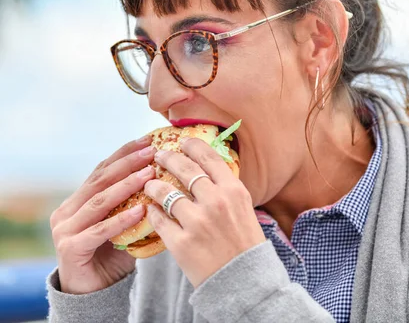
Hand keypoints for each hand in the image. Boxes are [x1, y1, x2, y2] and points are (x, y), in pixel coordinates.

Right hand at [50, 136, 156, 293]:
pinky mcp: (70, 248)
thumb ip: (136, 203)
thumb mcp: (125, 224)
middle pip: (100, 180)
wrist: (92, 292)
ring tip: (149, 174)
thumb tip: (168, 179)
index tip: (147, 140)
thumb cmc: (112, 255)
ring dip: (126, 185)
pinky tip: (140, 210)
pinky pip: (99, 231)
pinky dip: (121, 220)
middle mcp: (68, 210)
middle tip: (151, 151)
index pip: (102, 170)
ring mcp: (65, 229)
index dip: (124, 154)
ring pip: (99, 202)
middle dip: (127, 164)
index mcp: (79, 200)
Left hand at [143, 137, 265, 287]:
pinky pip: (158, 219)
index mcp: (234, 191)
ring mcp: (197, 222)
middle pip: (184, 169)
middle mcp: (216, 202)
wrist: (244, 280)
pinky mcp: (181, 243)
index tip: (183, 142)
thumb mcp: (244, 208)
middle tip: (159, 156)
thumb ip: (226, 188)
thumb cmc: (245, 242)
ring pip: (165, 193)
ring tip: (150, 185)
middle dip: (168, 158)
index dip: (193, 146)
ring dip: (154, 186)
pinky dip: (152, 213)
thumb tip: (207, 167)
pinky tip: (151, 211)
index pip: (209, 157)